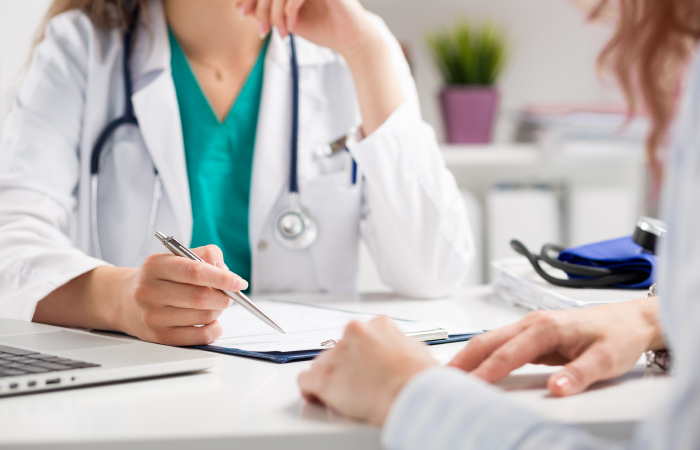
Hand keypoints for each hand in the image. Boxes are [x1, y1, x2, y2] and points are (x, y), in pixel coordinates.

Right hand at [120, 245, 247, 345]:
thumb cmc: (160, 277)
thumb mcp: (177, 257)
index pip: (195, 271)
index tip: (239, 282)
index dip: (223, 278)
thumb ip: (206, 255)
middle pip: (201, 297)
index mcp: (155, 266)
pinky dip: (214, 328)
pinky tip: (210, 320)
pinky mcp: (160, 337)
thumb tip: (225, 270)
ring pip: (203, 316)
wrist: (126, 300)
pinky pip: (200, 336)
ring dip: (218, 310)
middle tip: (228, 294)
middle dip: (223, 296)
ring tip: (213, 304)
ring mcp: (153, 316)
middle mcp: (149, 291)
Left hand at [238, 0, 379, 58]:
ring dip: (274, 12)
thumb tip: (240, 6)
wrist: (351, 40)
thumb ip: (267, 12)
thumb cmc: (323, 29)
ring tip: (280, 32)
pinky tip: (291, 26)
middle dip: (260, 7)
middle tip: (262, 30)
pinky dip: (289, 10)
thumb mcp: (288, 21)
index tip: (241, 13)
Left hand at [298, 317, 437, 424]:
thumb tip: (400, 354)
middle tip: (359, 385)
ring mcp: (338, 354)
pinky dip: (312, 391)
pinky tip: (321, 398)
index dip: (362, 356)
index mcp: (379, 325)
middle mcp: (354, 333)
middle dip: (346, 366)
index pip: (360, 336)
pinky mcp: (324, 376)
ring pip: (323, 364)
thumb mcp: (418, 350)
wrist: (414, 395)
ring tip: (346, 396)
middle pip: (340, 349)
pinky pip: (306, 381)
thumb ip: (400, 346)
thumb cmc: (420, 379)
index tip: (366, 368)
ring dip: (332, 378)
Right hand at [449, 297, 664, 395]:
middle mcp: (532, 323)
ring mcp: (530, 327)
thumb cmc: (618, 335)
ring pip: (490, 340)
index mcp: (545, 327)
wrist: (630, 320)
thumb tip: (556, 389)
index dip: (486, 371)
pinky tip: (474, 368)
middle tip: (441, 378)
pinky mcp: (532, 335)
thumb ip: (578, 375)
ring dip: (469, 356)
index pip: (507, 352)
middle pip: (487, 340)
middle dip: (463, 359)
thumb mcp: (605, 359)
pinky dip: (483, 355)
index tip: (468, 385)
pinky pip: (500, 345)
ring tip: (450, 374)